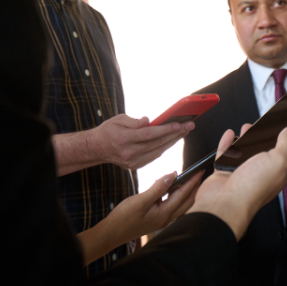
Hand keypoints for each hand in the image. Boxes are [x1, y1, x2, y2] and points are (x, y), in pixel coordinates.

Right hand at [54, 114, 193, 174]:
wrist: (96, 149)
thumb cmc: (108, 130)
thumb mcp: (118, 120)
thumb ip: (134, 121)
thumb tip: (149, 121)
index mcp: (124, 139)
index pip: (149, 134)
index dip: (166, 129)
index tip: (180, 124)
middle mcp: (129, 153)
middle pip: (157, 143)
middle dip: (176, 134)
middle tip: (190, 125)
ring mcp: (133, 162)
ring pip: (158, 151)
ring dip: (173, 141)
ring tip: (185, 131)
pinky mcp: (135, 166)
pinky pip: (154, 156)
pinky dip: (164, 147)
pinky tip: (173, 139)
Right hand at [76, 170, 201, 264]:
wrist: (112, 233)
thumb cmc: (124, 218)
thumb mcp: (140, 200)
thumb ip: (158, 188)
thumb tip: (173, 175)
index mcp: (165, 214)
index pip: (183, 194)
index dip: (192, 181)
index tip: (200, 170)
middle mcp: (167, 218)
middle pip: (187, 201)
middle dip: (194, 187)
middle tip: (200, 173)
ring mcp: (162, 220)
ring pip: (180, 204)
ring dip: (186, 192)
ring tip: (189, 179)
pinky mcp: (157, 219)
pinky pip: (172, 206)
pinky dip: (175, 196)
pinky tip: (171, 188)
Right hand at [188, 123, 286, 239]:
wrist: (225, 204)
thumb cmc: (252, 188)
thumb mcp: (277, 161)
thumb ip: (285, 144)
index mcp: (279, 172)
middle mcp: (262, 173)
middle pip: (267, 151)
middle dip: (269, 136)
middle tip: (270, 123)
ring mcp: (243, 173)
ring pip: (246, 152)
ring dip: (247, 139)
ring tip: (248, 127)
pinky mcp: (226, 173)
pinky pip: (226, 155)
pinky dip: (227, 144)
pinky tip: (230, 135)